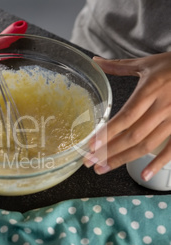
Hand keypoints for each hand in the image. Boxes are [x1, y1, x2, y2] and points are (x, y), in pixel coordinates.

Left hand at [84, 52, 170, 180]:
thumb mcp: (147, 63)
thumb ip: (119, 66)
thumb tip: (95, 62)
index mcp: (150, 90)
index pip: (125, 116)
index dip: (108, 133)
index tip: (90, 145)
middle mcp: (162, 107)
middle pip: (132, 135)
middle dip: (108, 151)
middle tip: (90, 162)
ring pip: (147, 145)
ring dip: (124, 159)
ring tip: (104, 168)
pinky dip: (158, 163)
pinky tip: (143, 174)